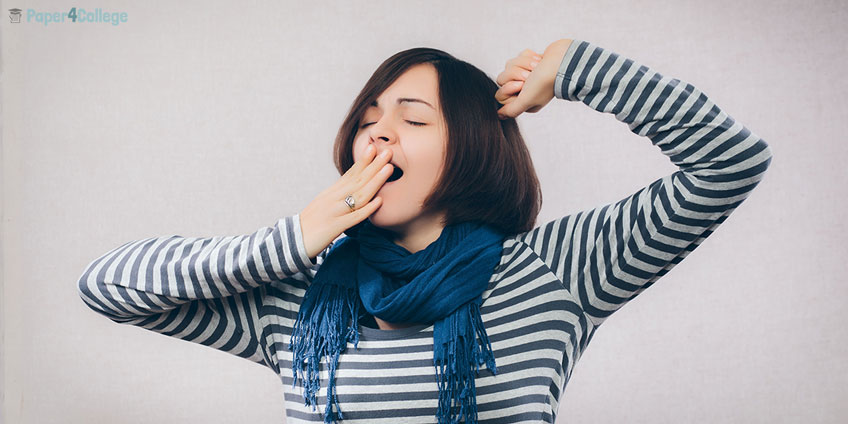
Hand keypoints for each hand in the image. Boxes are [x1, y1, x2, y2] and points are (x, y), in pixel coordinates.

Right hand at [299, 145, 393, 260]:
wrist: (293, 242)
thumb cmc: (311, 225)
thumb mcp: (324, 205)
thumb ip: (338, 197)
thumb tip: (352, 189)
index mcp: (331, 193)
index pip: (350, 174)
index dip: (363, 161)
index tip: (375, 147)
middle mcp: (332, 198)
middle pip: (357, 180)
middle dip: (374, 165)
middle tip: (388, 151)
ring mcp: (334, 212)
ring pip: (358, 195)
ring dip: (375, 181)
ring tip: (389, 169)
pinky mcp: (334, 227)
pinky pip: (354, 217)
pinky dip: (367, 209)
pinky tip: (380, 201)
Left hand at [495, 39, 572, 118]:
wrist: (564, 61)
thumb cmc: (545, 81)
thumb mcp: (526, 100)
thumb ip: (512, 110)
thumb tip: (500, 116)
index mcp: (524, 102)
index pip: (500, 96)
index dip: (508, 88)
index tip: (522, 85)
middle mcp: (525, 90)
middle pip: (502, 79)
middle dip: (516, 73)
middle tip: (530, 76)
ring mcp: (528, 75)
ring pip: (510, 65)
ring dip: (523, 63)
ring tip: (536, 66)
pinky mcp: (532, 61)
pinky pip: (520, 56)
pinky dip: (529, 56)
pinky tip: (539, 60)